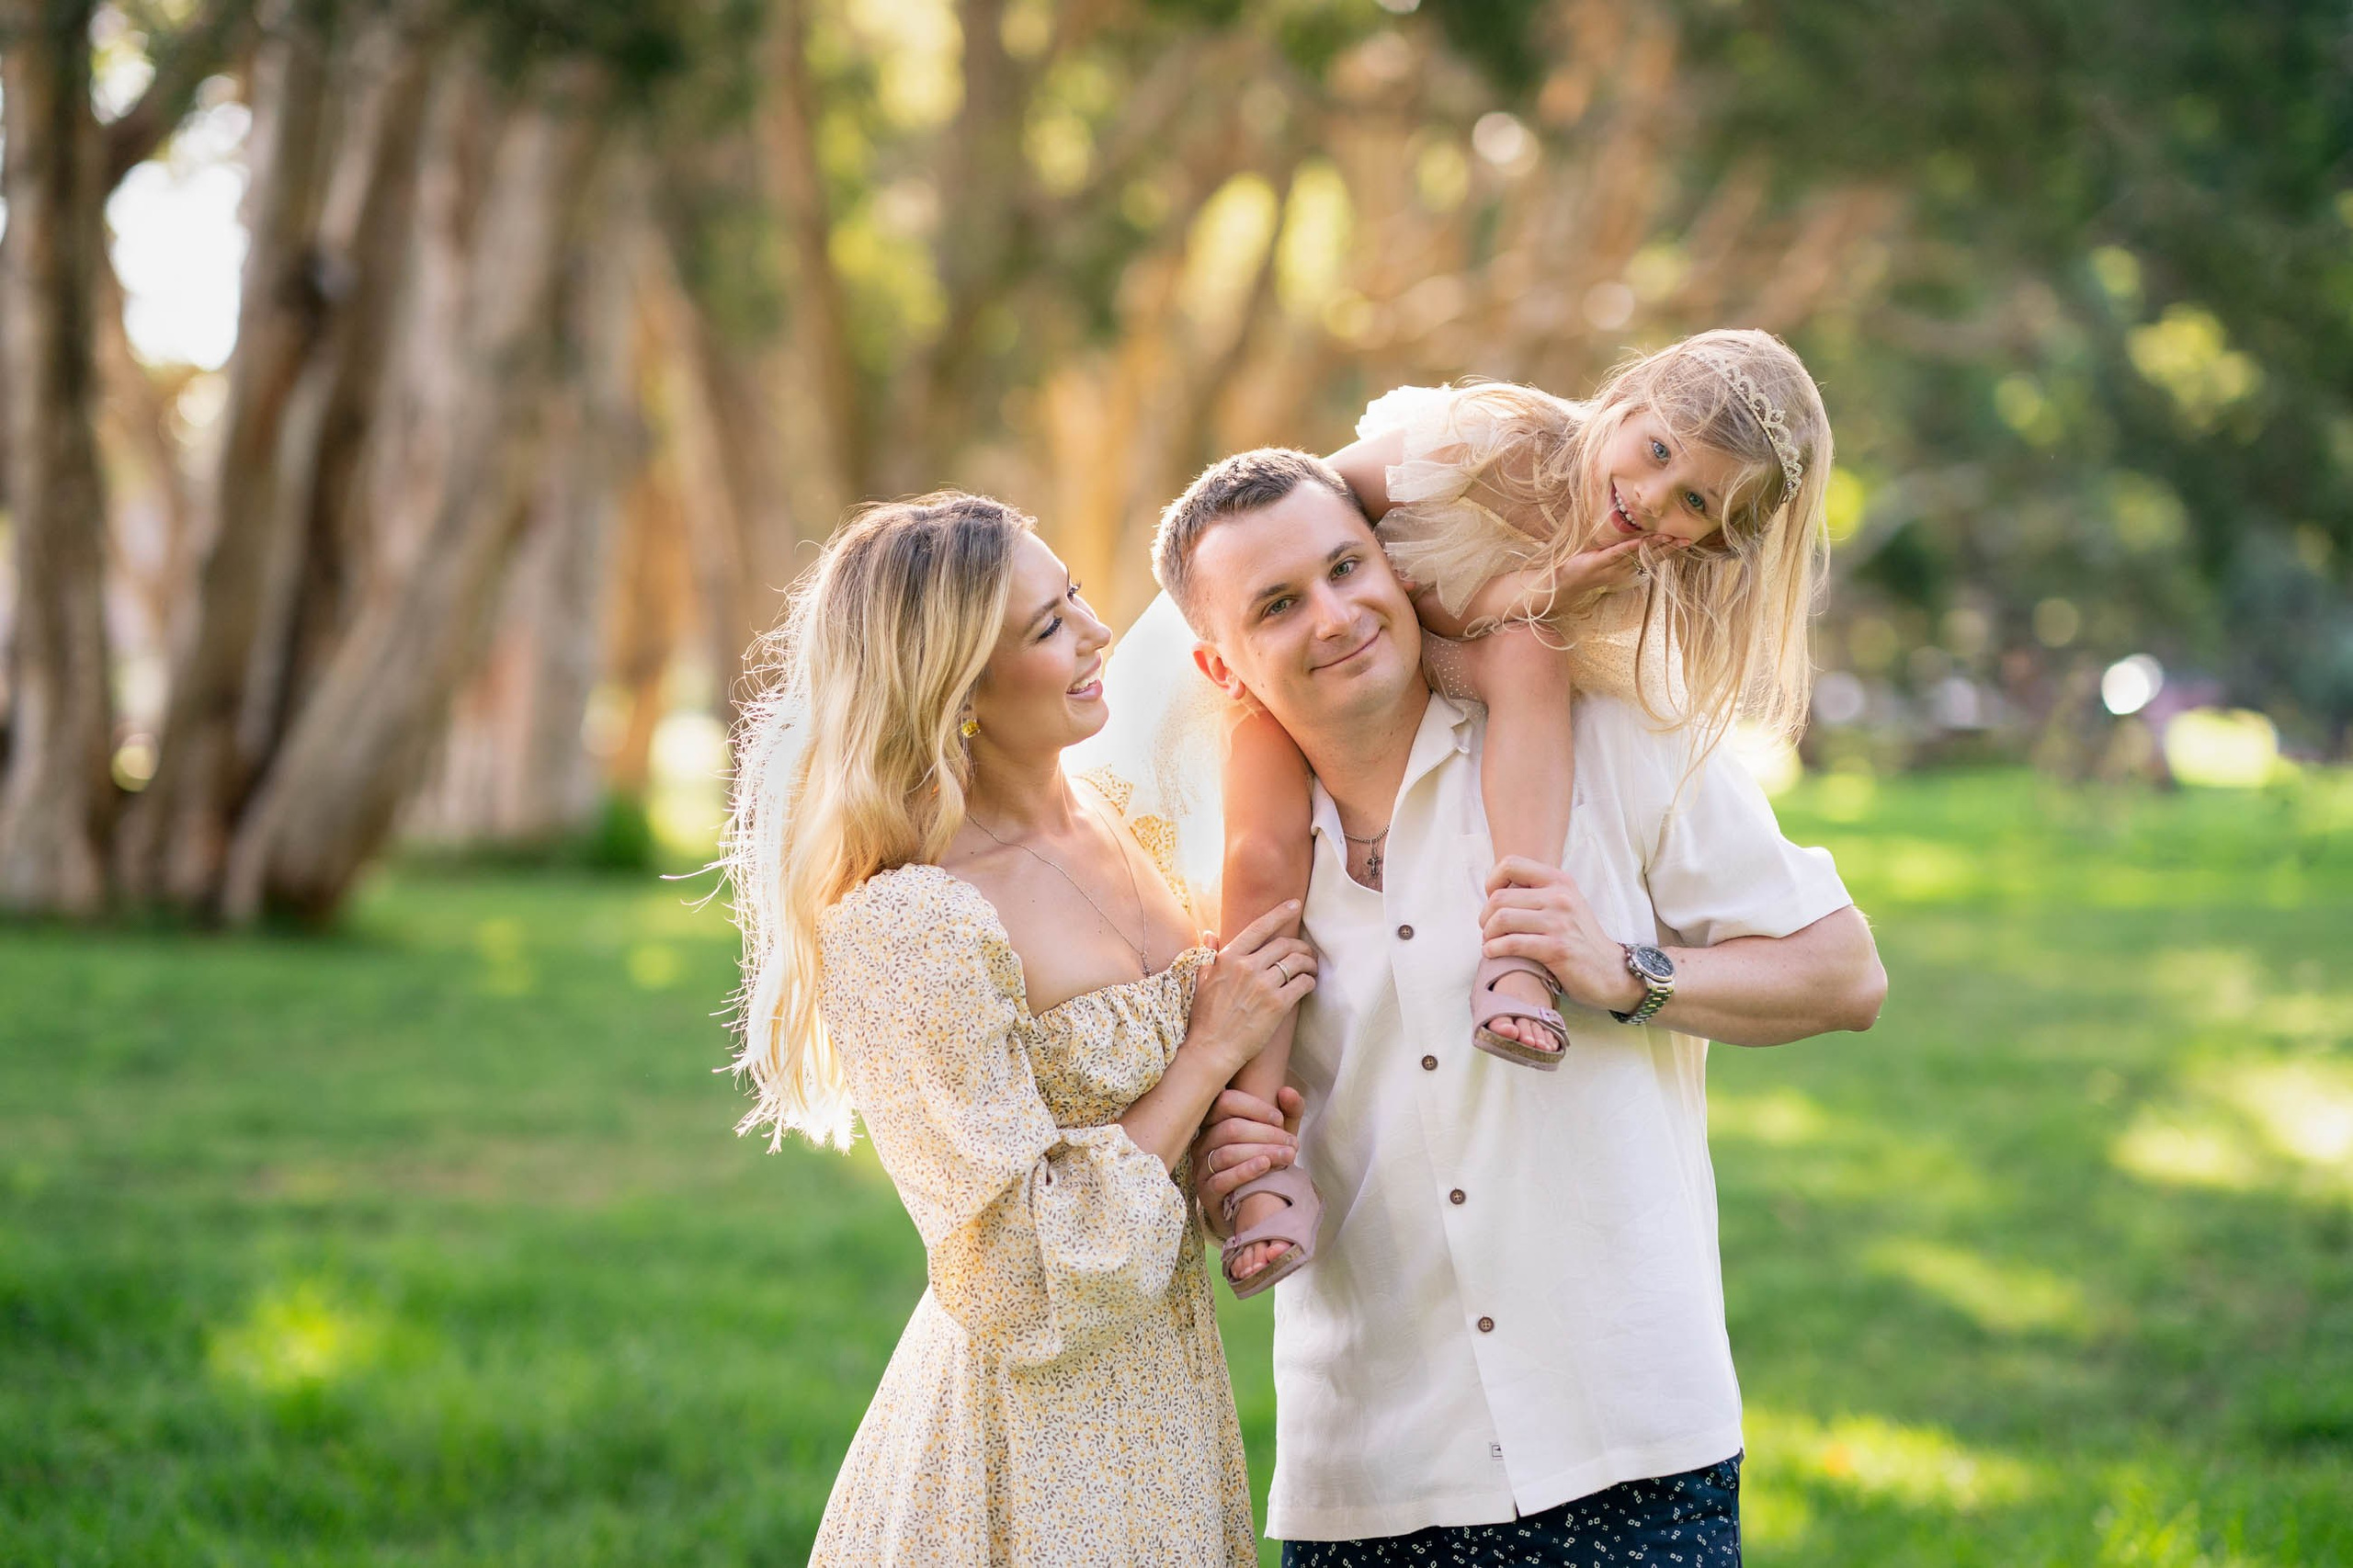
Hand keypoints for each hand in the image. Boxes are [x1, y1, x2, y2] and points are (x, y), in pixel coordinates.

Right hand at [1183, 902, 1315, 1077]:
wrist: (1211, 1049)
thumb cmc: (1204, 1017)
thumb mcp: (1201, 980)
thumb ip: (1207, 954)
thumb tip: (1209, 933)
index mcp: (1229, 958)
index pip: (1259, 927)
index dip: (1280, 913)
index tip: (1294, 904)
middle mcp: (1247, 967)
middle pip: (1284, 945)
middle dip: (1300, 946)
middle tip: (1307, 952)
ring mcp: (1263, 986)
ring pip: (1297, 962)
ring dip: (1309, 963)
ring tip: (1311, 968)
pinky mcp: (1277, 1005)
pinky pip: (1302, 984)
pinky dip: (1310, 982)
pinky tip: (1309, 985)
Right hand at [1191, 1086, 1303, 1235]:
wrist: (1253, 1205)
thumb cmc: (1264, 1162)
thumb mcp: (1278, 1135)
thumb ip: (1288, 1112)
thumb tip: (1287, 1091)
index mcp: (1214, 1122)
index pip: (1225, 1101)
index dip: (1254, 1107)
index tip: (1279, 1118)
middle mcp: (1203, 1142)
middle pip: (1231, 1129)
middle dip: (1266, 1134)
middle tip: (1292, 1144)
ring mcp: (1201, 1168)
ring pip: (1227, 1154)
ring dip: (1262, 1152)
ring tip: (1287, 1156)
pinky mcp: (1205, 1193)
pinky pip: (1221, 1180)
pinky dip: (1245, 1171)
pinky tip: (1265, 1167)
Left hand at [1480, 856, 1644, 1014]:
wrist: (1611, 970)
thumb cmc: (1580, 938)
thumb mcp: (1565, 903)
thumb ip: (1537, 892)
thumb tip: (1496, 890)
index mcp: (1559, 880)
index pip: (1510, 864)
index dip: (1492, 881)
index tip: (1493, 900)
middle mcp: (1560, 897)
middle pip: (1500, 897)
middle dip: (1485, 916)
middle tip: (1488, 929)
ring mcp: (1559, 923)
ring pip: (1502, 919)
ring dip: (1488, 933)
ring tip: (1490, 942)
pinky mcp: (1557, 949)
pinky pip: (1513, 944)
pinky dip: (1494, 949)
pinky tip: (1492, 953)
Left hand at [1552, 536, 1682, 609]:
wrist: (1564, 582)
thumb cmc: (1585, 567)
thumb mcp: (1607, 558)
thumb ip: (1621, 549)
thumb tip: (1634, 534)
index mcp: (1627, 567)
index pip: (1653, 557)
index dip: (1670, 549)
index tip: (1687, 541)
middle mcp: (1624, 568)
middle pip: (1652, 556)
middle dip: (1671, 548)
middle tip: (1689, 540)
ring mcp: (1613, 566)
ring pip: (1639, 554)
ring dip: (1656, 546)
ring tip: (1672, 538)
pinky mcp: (1600, 561)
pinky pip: (1618, 553)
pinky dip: (1630, 547)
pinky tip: (1642, 541)